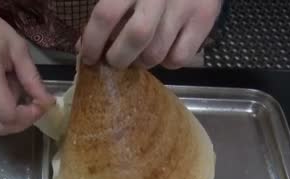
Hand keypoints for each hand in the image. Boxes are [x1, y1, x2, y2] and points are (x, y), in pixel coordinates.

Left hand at [80, 0, 221, 68]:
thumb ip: (106, 11)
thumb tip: (84, 46)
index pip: (106, 15)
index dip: (93, 42)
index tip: (88, 57)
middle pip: (135, 38)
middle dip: (119, 58)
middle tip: (114, 60)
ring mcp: (185, 6)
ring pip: (156, 53)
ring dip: (142, 62)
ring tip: (139, 54)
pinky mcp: (205, 18)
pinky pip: (179, 58)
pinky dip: (166, 62)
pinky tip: (164, 49)